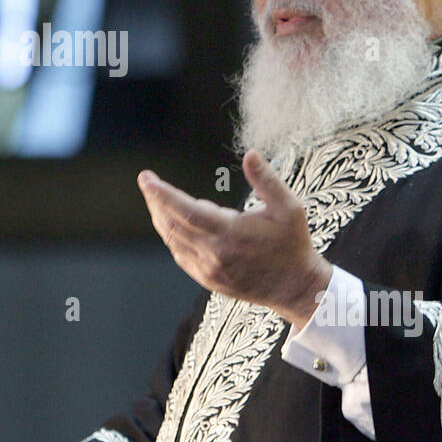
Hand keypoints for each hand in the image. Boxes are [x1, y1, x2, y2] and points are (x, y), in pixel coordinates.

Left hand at [137, 149, 331, 327]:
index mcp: (232, 233)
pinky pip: (180, 254)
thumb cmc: (292, 244)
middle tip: (148, 182)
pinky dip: (173, 235)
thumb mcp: (289, 208)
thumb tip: (251, 154)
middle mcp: (215, 253)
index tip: (146, 179)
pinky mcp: (208, 279)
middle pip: (172, 224)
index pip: (186, 211)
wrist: (295, 287)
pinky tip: (174, 222)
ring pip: (173, 240)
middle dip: (155, 201)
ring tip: (157, 198)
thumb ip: (267, 180)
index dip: (163, 194)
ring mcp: (209, 269)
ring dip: (161, 217)